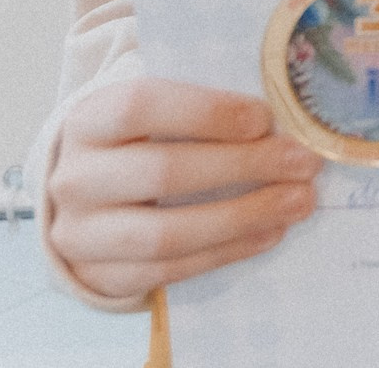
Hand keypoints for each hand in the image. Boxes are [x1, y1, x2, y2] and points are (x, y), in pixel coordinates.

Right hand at [44, 79, 320, 299]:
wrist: (87, 200)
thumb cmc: (140, 140)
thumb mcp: (155, 109)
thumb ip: (203, 103)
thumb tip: (282, 109)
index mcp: (87, 120)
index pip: (140, 106)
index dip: (206, 112)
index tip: (264, 117)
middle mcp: (75, 178)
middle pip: (162, 172)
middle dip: (243, 166)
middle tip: (303, 161)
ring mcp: (81, 234)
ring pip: (166, 233)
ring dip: (243, 217)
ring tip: (299, 201)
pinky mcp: (100, 275)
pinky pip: (169, 271)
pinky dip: (227, 251)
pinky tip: (270, 232)